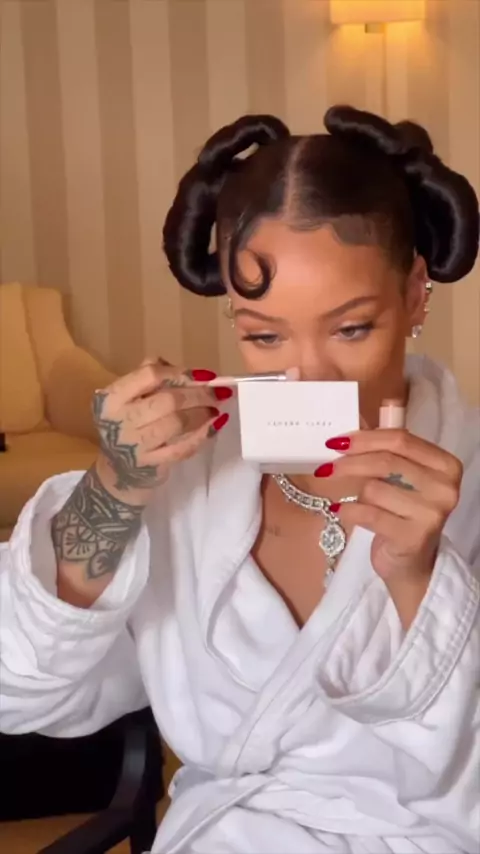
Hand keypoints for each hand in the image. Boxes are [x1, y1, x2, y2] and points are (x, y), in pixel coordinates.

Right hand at [93, 359, 230, 504]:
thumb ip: (149, 376)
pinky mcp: (150, 465)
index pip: (150, 376)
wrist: (113, 470)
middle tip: (218, 392)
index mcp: (112, 397)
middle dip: (199, 394)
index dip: (181, 373)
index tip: (204, 375)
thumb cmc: (124, 425)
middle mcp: (121, 420)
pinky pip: (182, 449)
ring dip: (202, 413)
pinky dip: (201, 436)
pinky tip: (214, 427)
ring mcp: (135, 445)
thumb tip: (187, 372)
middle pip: (168, 400)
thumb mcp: (126, 397)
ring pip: (177, 423)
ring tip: (215, 408)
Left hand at [316, 430, 462, 625]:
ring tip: (352, 500)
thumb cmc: (401, 514)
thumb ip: (383, 452)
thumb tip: (346, 430)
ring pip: (375, 488)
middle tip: (326, 466)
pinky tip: (341, 512)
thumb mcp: (400, 479)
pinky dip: (348, 511)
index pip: (401, 439)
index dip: (364, 438)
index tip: (336, 441)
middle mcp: (445, 487)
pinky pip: (368, 514)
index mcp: (445, 464)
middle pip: (386, 461)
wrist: (410, 564)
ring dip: (354, 493)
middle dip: (350, 461)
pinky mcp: (412, 537)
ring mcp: (432, 514)